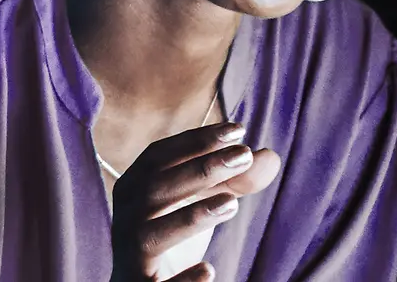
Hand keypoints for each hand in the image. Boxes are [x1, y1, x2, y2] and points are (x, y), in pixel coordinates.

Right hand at [108, 122, 283, 281]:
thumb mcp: (202, 203)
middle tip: (244, 155)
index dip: (196, 141)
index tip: (238, 130)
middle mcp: (126, 219)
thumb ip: (234, 180)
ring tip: (232, 204)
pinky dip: (182, 280)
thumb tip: (271, 157)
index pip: (160, 156)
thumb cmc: (172, 236)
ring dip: (190, 217)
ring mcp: (131, 256)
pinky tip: (208, 270)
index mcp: (134, 189)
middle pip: (155, 188)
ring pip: (150, 236)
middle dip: (200, 169)